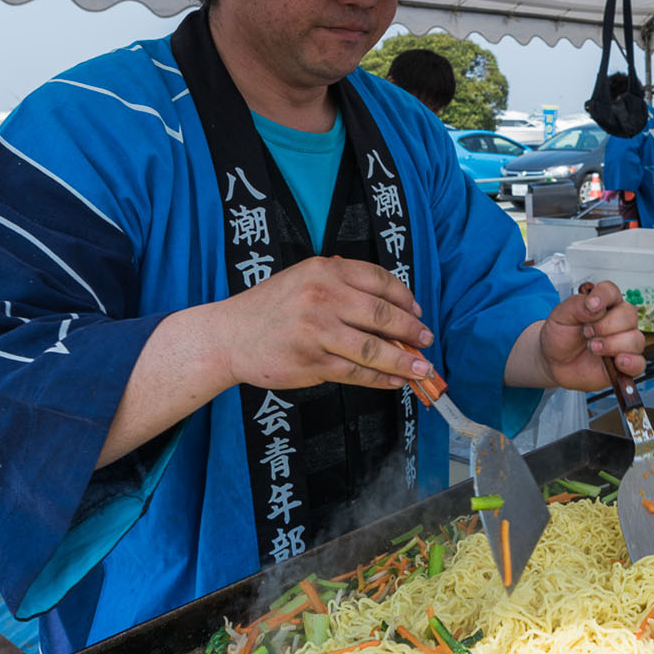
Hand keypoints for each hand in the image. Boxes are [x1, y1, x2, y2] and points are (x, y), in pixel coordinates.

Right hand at [213, 255, 433, 391]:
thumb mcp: (303, 279)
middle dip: (412, 331)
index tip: (417, 312)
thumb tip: (394, 308)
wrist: (227, 336)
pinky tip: (395, 382)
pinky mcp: (312, 362)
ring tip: (422, 369)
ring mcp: (318, 332)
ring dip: (405, 362)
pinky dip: (382, 379)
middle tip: (426, 340)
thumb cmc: (270, 309)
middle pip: (383, 316)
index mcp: (324, 271)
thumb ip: (342, 285)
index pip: (380, 280)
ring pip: (375, 349)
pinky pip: (358, 373)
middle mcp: (322, 297)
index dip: (405, 298)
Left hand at [538, 280, 646, 386]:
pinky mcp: (625, 364)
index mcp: (604, 305)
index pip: (611, 292)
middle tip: (587, 333)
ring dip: (612, 345)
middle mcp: (618, 322)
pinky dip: (630, 362)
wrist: (554, 362)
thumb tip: (594, 305)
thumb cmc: (561, 337)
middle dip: (606, 325)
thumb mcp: (560, 316)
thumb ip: (576, 305)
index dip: (603, 297)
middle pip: (629, 315)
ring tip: (593, 348)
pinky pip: (639, 363)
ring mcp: (624, 343)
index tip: (591, 306)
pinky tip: (617, 362)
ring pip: (635, 339)